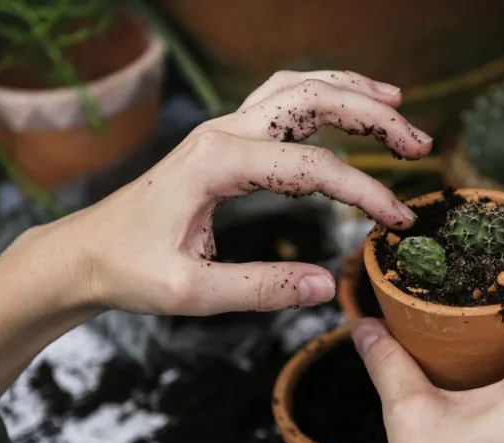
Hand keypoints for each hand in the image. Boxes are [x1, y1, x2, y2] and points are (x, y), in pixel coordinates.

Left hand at [45, 69, 431, 315]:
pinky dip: (322, 97)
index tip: (398, 222)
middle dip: (373, 115)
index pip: (313, 168)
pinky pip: (280, 101)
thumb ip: (261, 288)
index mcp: (217, 163)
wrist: (84, 253)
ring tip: (397, 104)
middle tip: (419, 143)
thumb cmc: (129, 270)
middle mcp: (222, 132)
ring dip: (351, 92)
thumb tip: (326, 286)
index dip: (365, 192)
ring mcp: (222, 130)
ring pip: (297, 88)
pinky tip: (346, 107)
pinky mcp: (223, 141)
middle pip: (312, 100)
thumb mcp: (191, 293)